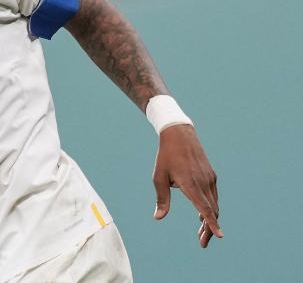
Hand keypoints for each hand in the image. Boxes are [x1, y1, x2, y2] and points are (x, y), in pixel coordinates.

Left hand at [152, 124, 222, 246]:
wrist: (179, 134)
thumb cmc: (166, 157)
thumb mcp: (159, 177)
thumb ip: (161, 199)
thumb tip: (158, 217)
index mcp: (190, 184)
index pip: (204, 208)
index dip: (211, 224)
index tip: (219, 236)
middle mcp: (204, 183)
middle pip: (211, 211)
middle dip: (209, 229)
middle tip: (202, 243)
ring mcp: (210, 179)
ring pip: (214, 204)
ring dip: (210, 220)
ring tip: (202, 234)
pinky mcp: (211, 176)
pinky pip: (213, 196)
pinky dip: (210, 208)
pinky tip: (202, 215)